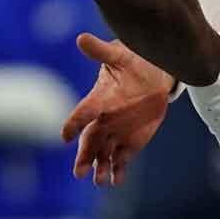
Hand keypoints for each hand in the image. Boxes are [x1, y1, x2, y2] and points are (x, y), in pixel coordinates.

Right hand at [62, 34, 171, 184]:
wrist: (154, 74)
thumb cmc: (133, 62)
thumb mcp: (119, 55)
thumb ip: (101, 50)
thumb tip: (81, 38)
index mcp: (98, 100)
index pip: (83, 113)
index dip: (74, 123)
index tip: (65, 135)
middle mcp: (103, 120)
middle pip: (90, 141)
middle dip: (84, 156)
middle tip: (79, 171)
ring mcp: (116, 132)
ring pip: (103, 154)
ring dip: (99, 167)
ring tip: (99, 180)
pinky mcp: (129, 142)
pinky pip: (121, 160)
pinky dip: (118, 171)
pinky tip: (117, 181)